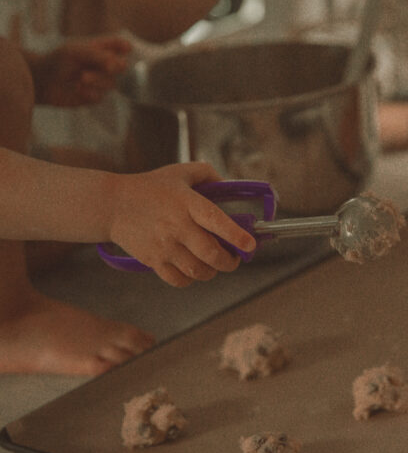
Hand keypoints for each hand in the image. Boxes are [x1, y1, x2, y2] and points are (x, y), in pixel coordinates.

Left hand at [30, 36, 130, 106]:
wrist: (41, 80)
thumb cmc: (58, 60)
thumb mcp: (76, 52)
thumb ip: (98, 56)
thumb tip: (120, 64)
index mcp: (100, 49)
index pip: (119, 45)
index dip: (125, 46)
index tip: (126, 48)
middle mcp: (103, 65)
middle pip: (121, 65)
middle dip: (115, 66)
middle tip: (108, 66)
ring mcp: (99, 81)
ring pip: (111, 83)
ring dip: (98, 79)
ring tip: (82, 77)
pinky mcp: (93, 96)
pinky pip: (100, 96)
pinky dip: (89, 92)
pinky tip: (77, 88)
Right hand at [108, 162, 256, 286]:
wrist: (112, 205)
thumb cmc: (149, 187)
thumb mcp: (179, 172)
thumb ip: (207, 174)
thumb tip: (228, 185)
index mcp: (187, 203)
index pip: (217, 221)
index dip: (236, 236)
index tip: (250, 244)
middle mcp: (177, 226)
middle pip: (211, 254)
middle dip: (230, 262)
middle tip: (235, 259)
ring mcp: (164, 246)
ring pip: (198, 271)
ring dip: (212, 272)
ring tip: (214, 265)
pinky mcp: (153, 260)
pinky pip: (178, 280)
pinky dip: (191, 280)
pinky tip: (193, 271)